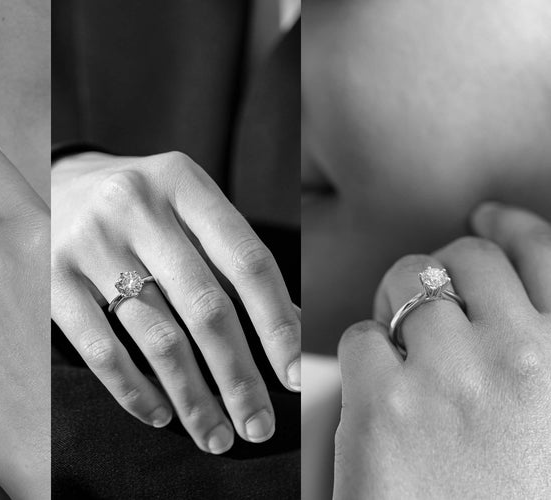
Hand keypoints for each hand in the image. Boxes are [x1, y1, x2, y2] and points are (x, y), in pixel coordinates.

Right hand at [51, 151, 299, 453]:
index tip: (298, 378)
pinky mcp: (50, 277)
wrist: (54, 183)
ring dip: (193, 399)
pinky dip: (135, 391)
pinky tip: (160, 414)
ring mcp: (89, 240)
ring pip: (157, 338)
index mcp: (182, 182)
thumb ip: (231, 261)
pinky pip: (102, 350)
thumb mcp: (186, 211)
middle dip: (239, 378)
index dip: (279, 324)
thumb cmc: (139, 209)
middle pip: (206, 307)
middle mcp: (136, 204)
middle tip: (259, 426)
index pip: (248, 261)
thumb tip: (295, 332)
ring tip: (216, 436)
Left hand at [334, 202, 550, 498]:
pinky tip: (378, 393)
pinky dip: (364, 358)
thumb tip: (516, 305)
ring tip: (399, 346)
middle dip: (442, 270)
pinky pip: (360, 337)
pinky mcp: (383, 401)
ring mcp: (449, 375)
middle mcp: (520, 355)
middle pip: (466, 259)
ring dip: (396, 305)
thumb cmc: (513, 499)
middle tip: (427, 298)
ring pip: (405, 284)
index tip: (486, 217)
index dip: (509, 226)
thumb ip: (542, 358)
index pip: (544, 255)